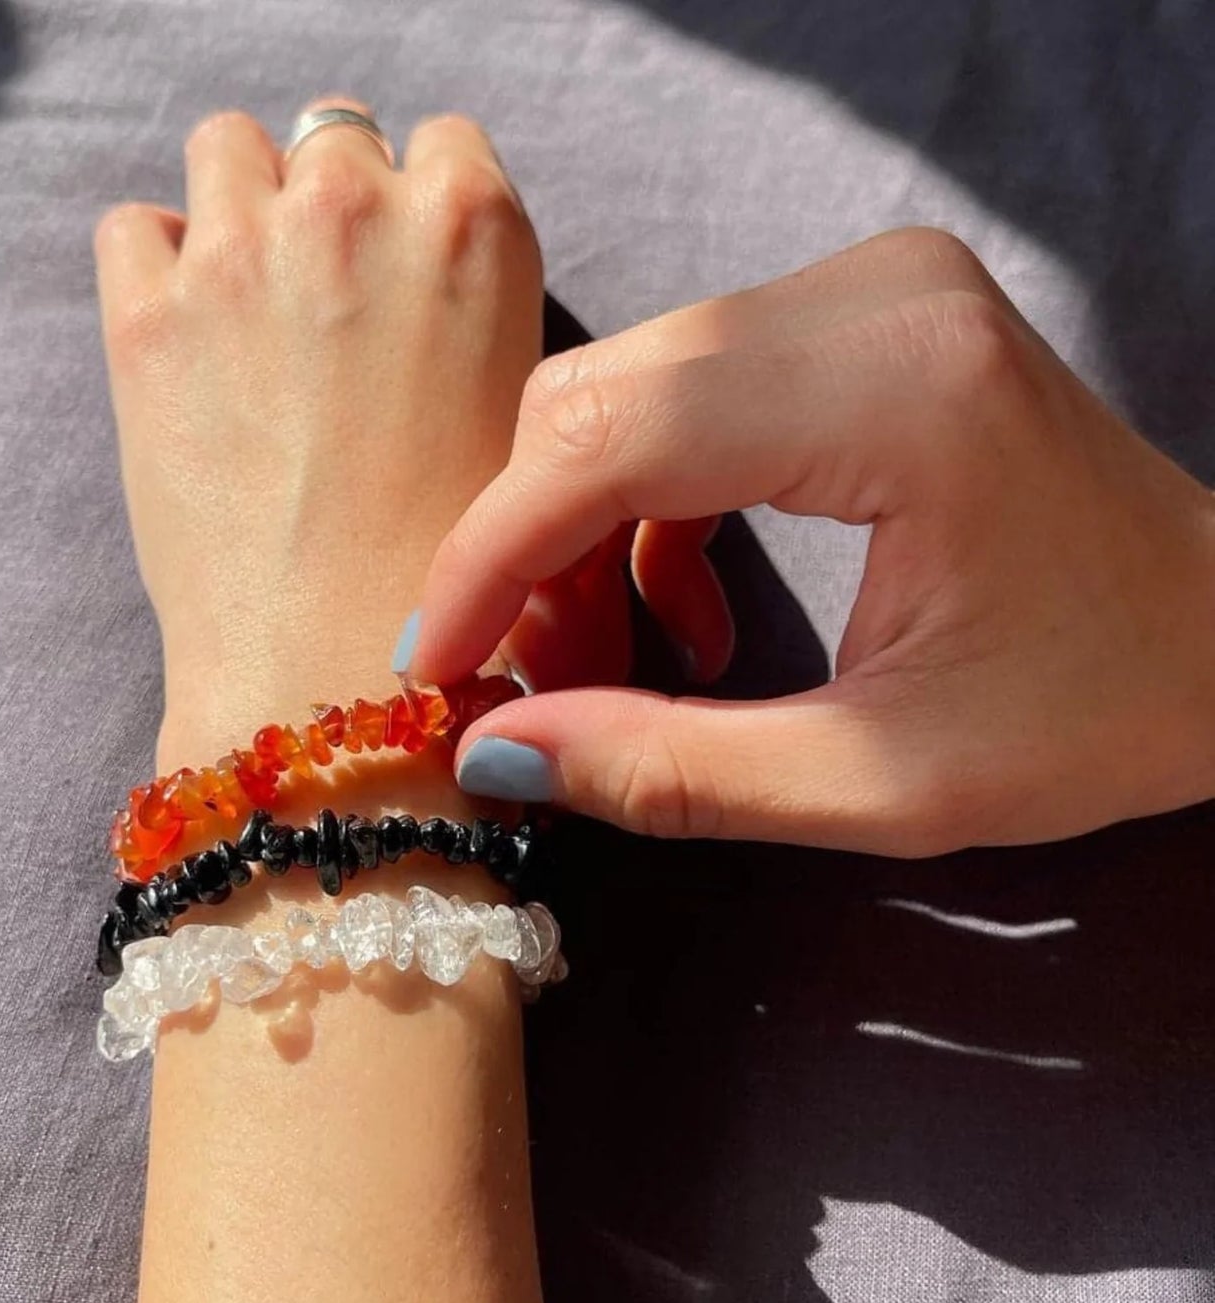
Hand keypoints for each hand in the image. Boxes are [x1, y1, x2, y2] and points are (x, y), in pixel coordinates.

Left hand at [94, 99, 541, 769]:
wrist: (339, 673)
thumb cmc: (451, 575)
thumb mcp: (515, 425)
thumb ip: (470, 316)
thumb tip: (418, 296)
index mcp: (472, 231)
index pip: (441, 144)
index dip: (417, 207)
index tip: (399, 270)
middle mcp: (357, 211)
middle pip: (330, 136)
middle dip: (329, 205)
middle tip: (324, 305)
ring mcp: (242, 255)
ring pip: (225, 149)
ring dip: (239, 210)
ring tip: (249, 313)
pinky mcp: (146, 318)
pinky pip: (131, 227)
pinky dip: (154, 268)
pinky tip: (186, 345)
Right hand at [406, 228, 1214, 855]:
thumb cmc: (1099, 709)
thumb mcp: (882, 784)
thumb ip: (678, 773)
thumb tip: (497, 754)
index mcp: (900, 392)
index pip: (614, 439)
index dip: (491, 555)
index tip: (430, 665)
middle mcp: (875, 297)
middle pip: (598, 398)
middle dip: (526, 551)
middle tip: (526, 688)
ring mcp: (867, 290)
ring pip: (624, 393)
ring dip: (577, 536)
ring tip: (604, 668)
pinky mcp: (855, 319)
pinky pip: (682, 399)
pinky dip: (644, 511)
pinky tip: (684, 615)